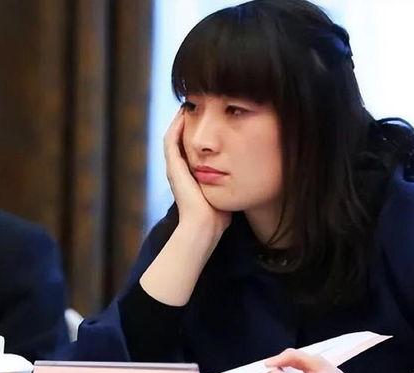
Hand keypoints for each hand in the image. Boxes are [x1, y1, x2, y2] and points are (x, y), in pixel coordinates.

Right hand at [164, 109, 230, 235]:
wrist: (205, 226)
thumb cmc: (217, 216)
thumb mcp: (224, 193)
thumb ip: (229, 183)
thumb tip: (243, 176)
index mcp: (190, 177)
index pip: (190, 150)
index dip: (195, 135)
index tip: (207, 120)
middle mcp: (180, 172)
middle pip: (180, 141)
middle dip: (187, 124)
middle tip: (195, 107)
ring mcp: (174, 169)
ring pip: (172, 138)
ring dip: (178, 121)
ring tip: (187, 105)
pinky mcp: (173, 168)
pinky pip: (170, 141)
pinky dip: (175, 126)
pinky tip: (183, 114)